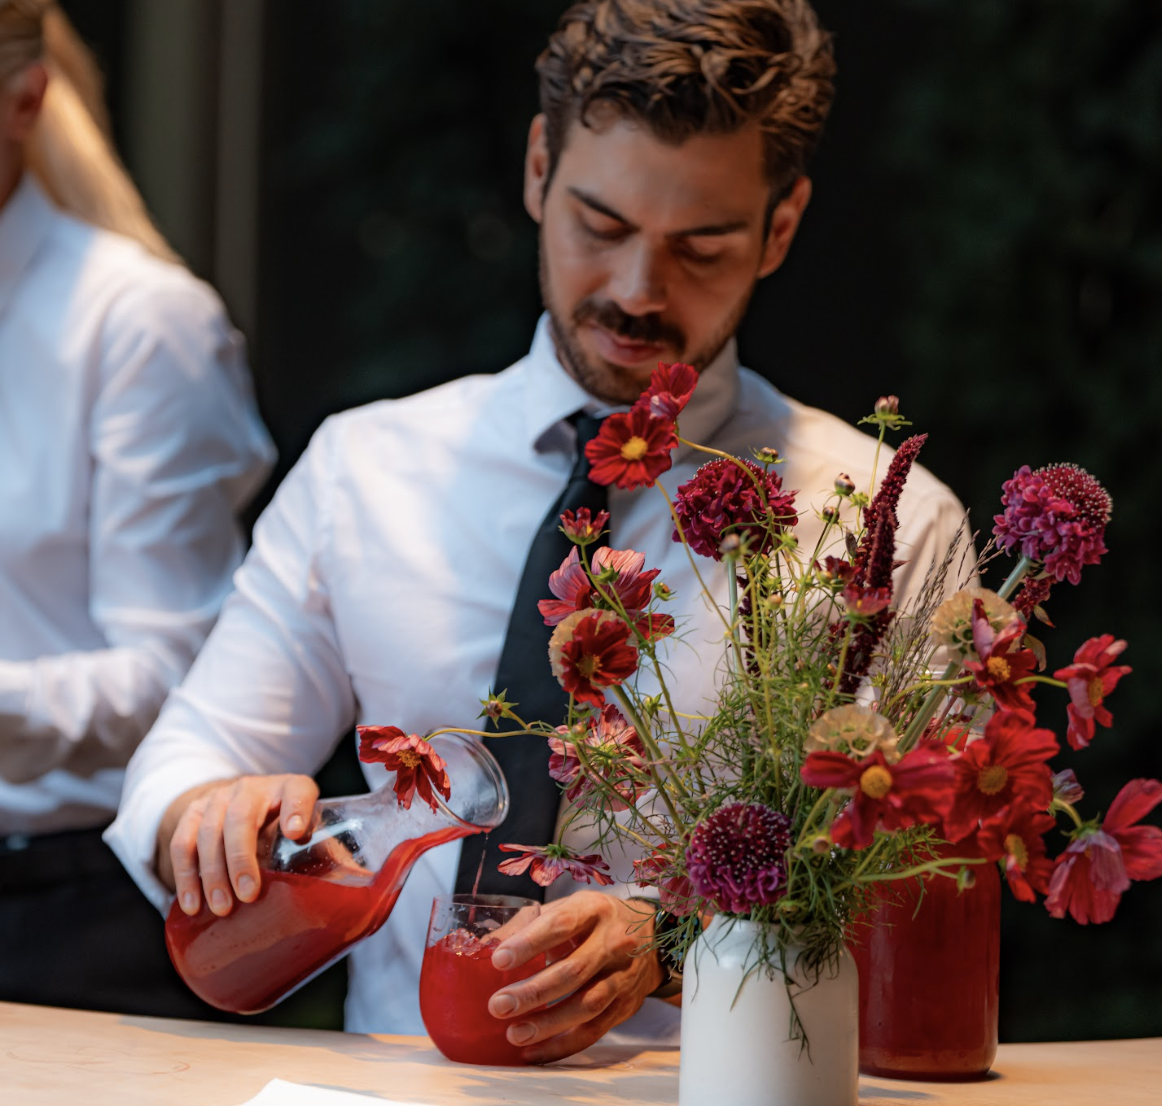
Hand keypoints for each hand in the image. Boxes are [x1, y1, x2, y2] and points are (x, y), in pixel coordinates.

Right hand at [158, 774, 319, 917]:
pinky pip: (182, 843)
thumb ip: (327, 852)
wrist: (242, 802)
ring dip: (212, 873)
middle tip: (247, 894)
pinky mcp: (192, 813)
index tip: (297, 832)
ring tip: (222, 908)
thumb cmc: (285, 826)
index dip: (297, 809)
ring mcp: (219, 798)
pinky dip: (185, 876)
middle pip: (242, 817)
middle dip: (242, 858)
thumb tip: (360, 883)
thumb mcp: (308, 831)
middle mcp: (253, 788)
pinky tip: (192, 904)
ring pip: (208, 832)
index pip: (298, 791)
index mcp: (290, 788)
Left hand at [486, 892, 664, 1062]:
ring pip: (586, 1005)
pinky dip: (563, 1045)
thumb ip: (527, 924)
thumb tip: (482, 946)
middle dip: (534, 991)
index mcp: (594, 909)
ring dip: (548, 1024)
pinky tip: (535, 1051)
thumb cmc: (594, 921)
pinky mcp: (625, 1005)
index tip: (499, 960)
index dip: (530, 942)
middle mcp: (613, 941)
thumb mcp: (567, 908)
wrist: (650, 937)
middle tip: (498, 1005)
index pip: (561, 924)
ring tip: (513, 1033)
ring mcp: (623, 976)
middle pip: (574, 971)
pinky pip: (594, 1031)